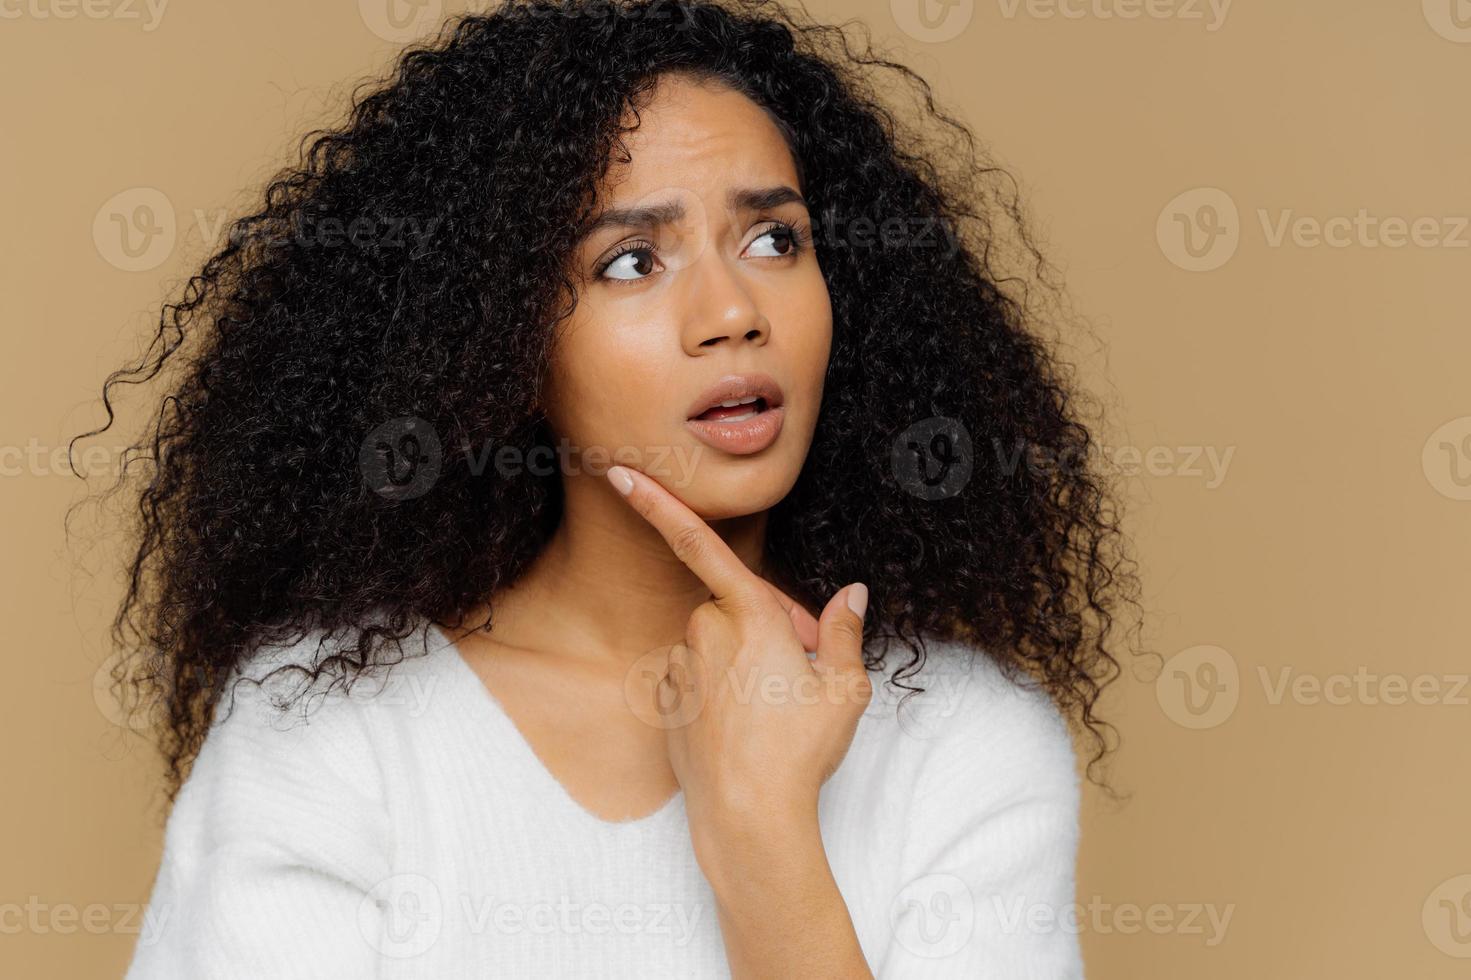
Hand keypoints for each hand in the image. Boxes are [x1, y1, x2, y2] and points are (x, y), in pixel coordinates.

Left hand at [605, 464, 873, 854]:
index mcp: (748, 614)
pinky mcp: (667, 701)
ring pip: (717, 644)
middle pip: (738, 606)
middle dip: (770, 625)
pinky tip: (744, 724)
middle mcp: (705, 632)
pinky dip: (718, 688)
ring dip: (746, 659)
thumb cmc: (800, 750)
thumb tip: (851, 596)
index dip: (657, 503)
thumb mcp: (846, 688)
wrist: (748, 815)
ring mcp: (681, 668)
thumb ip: (844, 633)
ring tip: (779, 706)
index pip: (699, 543)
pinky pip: (695, 677)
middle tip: (809, 667)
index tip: (620, 473)